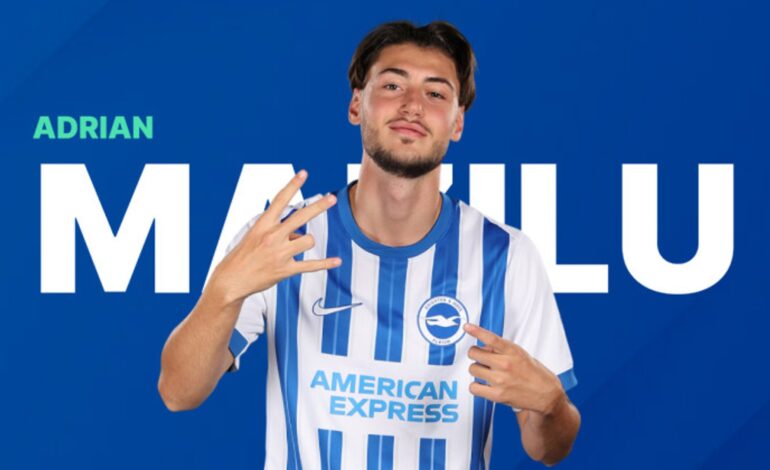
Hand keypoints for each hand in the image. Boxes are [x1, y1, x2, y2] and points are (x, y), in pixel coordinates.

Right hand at [209, 170, 340, 305]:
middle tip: (332, 198)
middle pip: (301, 217)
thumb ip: (278, 231)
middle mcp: (272, 236)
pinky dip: (325, 263)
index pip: (280, 200)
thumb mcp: (255, 235)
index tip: (304, 174)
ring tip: (293, 249)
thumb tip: (300, 235)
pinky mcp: (285, 269)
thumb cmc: (243, 255)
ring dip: (305, 242)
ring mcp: (280, 253)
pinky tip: (337, 261)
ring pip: (308, 240)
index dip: (293, 185)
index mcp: (263, 224)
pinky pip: (311, 265)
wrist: (231, 279)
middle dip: (319, 206)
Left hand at [464, 323, 564, 415]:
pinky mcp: (497, 395)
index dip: (477, 331)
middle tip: (483, 359)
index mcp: (512, 351)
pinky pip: (473, 387)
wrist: (546, 394)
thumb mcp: (520, 354)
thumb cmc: (533, 373)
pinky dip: (476, 386)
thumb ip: (501, 349)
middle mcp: (505, 364)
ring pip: (472, 369)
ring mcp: (500, 380)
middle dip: (476, 354)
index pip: (491, 338)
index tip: (467, 327)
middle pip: (474, 353)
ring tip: (488, 373)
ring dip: (477, 370)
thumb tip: (482, 348)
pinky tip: (485, 385)